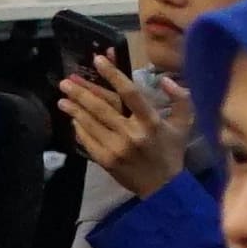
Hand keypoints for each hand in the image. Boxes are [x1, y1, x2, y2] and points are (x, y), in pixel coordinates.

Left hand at [59, 58, 181, 189]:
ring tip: (62, 98)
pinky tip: (72, 120)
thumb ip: (181, 99)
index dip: (113, 75)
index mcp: (151, 122)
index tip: (98, 60)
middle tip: (66, 81)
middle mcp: (132, 133)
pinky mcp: (106, 160)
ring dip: (74, 109)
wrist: (163, 188)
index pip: (129, 93)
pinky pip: (87, 140)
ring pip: (91, 123)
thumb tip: (166, 79)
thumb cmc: (172, 152)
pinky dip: (79, 128)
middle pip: (102, 107)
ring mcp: (117, 148)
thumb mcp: (184, 125)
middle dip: (82, 92)